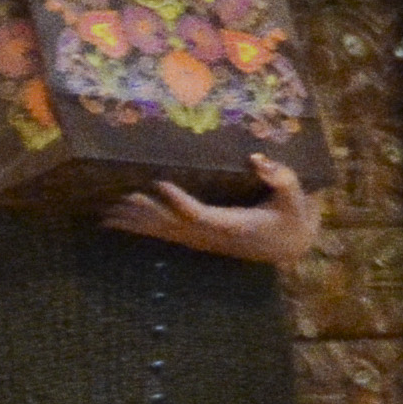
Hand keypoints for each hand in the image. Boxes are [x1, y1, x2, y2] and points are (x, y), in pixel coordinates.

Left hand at [105, 154, 322, 265]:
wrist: (292, 245)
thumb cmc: (293, 216)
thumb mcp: (295, 196)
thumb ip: (280, 177)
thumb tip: (258, 158)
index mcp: (234, 225)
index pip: (201, 215)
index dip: (179, 202)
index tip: (158, 183)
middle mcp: (213, 236)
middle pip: (172, 226)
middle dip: (144, 212)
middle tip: (117, 198)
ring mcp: (205, 240)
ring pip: (165, 232)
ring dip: (137, 222)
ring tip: (107, 213)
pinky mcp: (201, 238)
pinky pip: (167, 234)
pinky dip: (143, 228)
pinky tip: (123, 222)